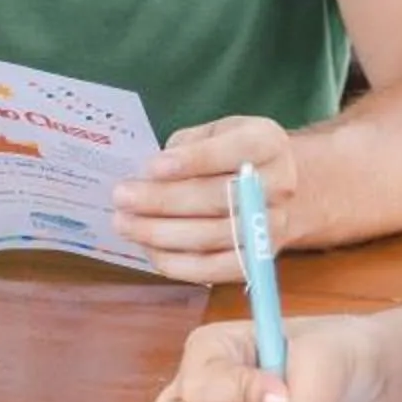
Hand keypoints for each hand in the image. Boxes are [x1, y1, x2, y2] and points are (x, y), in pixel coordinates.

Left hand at [111, 115, 301, 284]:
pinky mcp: (257, 259)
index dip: (192, 161)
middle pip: (220, 198)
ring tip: (125, 224)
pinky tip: (148, 248)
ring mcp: (271, 226)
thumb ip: (187, 146)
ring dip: (161, 233)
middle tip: (122, 197)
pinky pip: (214, 269)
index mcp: (268, 143)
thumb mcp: (215, 132)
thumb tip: (150, 176)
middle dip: (164, 200)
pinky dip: (176, 263)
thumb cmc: (232, 156)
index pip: (233, 151)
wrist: (273, 189)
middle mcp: (278, 186)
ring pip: (213, 236)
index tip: (152, 167)